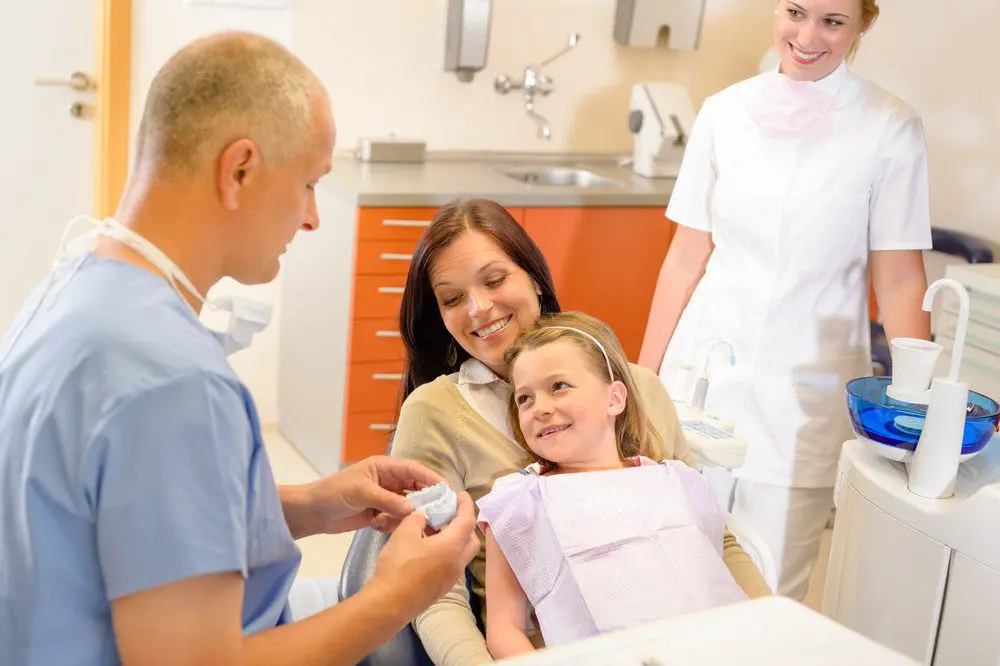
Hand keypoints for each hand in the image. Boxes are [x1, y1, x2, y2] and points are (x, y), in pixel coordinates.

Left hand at [305, 456, 443, 533]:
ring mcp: (384, 498)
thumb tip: (413, 509)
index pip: (414, 470)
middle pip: (415, 488)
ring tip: (410, 524)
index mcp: (384, 467)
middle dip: (425, 499)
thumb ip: (388, 500)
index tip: (445, 491)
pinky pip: (396, 519)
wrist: (312, 512)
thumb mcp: (362, 492)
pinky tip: (379, 526)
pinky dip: (393, 524)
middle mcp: (388, 481)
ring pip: (407, 505)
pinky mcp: (379, 514)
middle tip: (439, 512)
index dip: (430, 478)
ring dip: (408, 515)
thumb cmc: (335, 493)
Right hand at [370, 491, 480, 619]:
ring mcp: (451, 578)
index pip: (468, 521)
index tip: (462, 494)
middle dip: (466, 525)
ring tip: (436, 531)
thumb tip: (423, 518)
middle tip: (451, 515)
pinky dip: (447, 553)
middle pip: (472, 540)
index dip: (466, 505)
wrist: (389, 603)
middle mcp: (458, 563)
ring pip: (462, 554)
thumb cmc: (398, 565)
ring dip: (455, 540)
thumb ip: (417, 519)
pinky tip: (428, 550)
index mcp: (452, 546)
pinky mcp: (442, 588)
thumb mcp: (404, 534)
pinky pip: (451, 565)